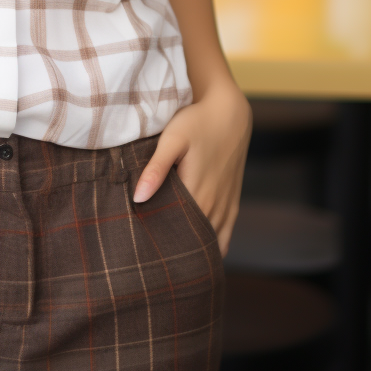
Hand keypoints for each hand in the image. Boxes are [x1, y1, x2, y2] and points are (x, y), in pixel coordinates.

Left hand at [133, 80, 251, 255]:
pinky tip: (196, 250)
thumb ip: (156, 168)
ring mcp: (225, 208)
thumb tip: (137, 198)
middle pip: (192, 242)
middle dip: (173, 251)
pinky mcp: (233, 205)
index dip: (156, 242)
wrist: (230, 113)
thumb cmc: (197, 122)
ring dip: (193, 250)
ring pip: (210, 243)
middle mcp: (214, 207)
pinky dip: (212, 246)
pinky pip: (224, 237)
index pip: (174, 233)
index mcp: (197, 194)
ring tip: (170, 257)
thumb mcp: (173, 139)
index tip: (140, 249)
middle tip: (151, 256)